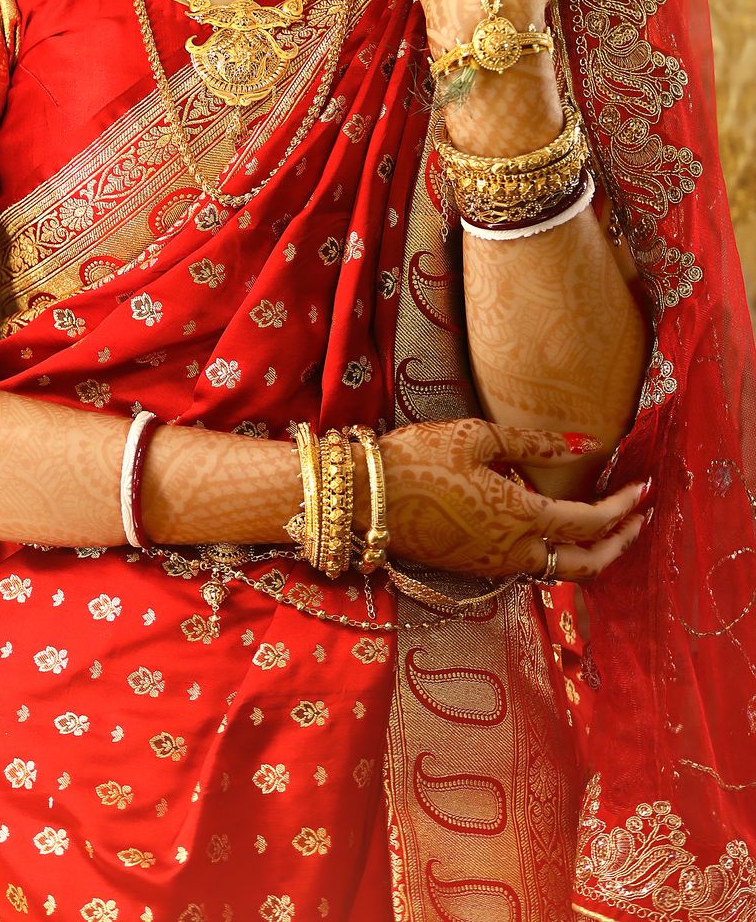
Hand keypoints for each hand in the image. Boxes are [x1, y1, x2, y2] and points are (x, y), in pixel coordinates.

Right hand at [379, 418, 647, 581]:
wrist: (363, 497)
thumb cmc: (418, 458)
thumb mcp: (476, 437)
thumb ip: (535, 445)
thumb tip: (588, 443)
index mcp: (519, 516)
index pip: (589, 521)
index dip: (623, 508)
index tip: (644, 489)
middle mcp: (513, 551)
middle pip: (585, 565)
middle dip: (619, 544)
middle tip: (639, 520)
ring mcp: (493, 566)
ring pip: (558, 571)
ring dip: (590, 552)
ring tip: (607, 526)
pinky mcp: (474, 568)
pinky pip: (530, 567)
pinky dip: (556, 552)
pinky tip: (552, 527)